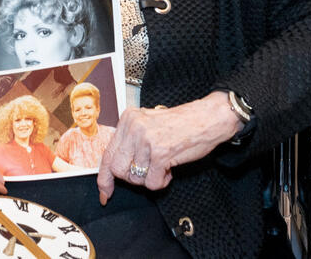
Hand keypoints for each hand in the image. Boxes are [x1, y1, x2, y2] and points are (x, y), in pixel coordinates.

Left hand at [97, 92, 240, 201]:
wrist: (205, 119)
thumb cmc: (179, 124)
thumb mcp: (147, 123)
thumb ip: (131, 139)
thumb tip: (115, 166)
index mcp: (128, 119)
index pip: (108, 153)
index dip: (105, 177)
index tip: (105, 192)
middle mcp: (133, 127)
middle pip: (117, 169)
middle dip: (131, 178)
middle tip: (147, 171)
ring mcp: (146, 140)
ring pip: (134, 178)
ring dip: (149, 178)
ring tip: (162, 166)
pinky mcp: (160, 153)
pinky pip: (151, 183)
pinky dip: (161, 182)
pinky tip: (169, 169)